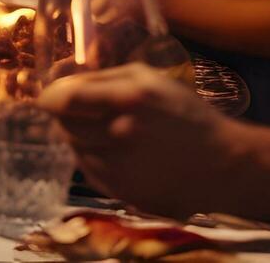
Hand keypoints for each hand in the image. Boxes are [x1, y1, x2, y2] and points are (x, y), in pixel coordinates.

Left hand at [39, 63, 269, 219]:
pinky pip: (89, 171)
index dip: (49, 98)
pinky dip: (94, 159)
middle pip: (66, 125)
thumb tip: (63, 84)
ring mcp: (121, 166)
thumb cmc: (186, 114)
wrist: (222, 163)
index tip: (47, 97)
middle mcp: (121, 133)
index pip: (66, 99)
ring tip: (109, 132)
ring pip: (75, 149)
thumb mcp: (150, 79)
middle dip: (68, 116)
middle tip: (84, 113)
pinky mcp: (122, 191)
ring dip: (82, 138)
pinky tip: (118, 153)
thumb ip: (105, 77)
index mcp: (130, 98)